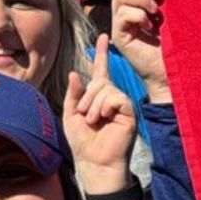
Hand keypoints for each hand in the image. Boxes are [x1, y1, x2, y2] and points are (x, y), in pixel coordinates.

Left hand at [62, 35, 137, 195]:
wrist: (95, 163)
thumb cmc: (83, 142)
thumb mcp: (70, 115)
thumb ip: (73, 95)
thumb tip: (75, 73)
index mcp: (98, 97)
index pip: (101, 71)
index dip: (101, 54)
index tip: (103, 36)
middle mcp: (112, 99)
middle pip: (99, 80)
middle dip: (86, 96)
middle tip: (83, 114)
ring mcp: (122, 106)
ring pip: (106, 89)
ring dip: (93, 104)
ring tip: (93, 120)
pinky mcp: (129, 113)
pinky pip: (116, 98)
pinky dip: (105, 107)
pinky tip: (103, 119)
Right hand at [110, 0, 168, 100]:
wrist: (173, 71)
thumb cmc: (176, 43)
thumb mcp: (173, 13)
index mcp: (137, 2)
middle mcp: (126, 11)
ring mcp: (121, 23)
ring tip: (156, 12)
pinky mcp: (120, 36)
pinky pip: (122, 15)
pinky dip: (138, 15)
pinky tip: (150, 26)